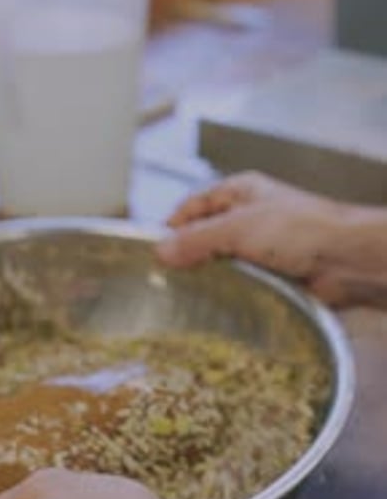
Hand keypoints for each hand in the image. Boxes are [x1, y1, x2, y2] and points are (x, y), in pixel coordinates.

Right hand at [160, 172, 386, 306]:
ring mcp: (259, 248)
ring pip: (220, 262)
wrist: (345, 260)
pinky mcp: (270, 275)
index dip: (173, 226)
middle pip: (204, 236)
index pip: (194, 206)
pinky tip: (213, 305)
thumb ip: (198, 239)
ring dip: (208, 277)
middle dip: (187, 255)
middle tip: (165, 278)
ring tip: (185, 296)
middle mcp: (248, 218)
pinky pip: (239, 283)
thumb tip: (160, 251)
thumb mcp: (239, 228)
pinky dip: (226, 292)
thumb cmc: (300, 230)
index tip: (154, 251)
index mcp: (240, 193)